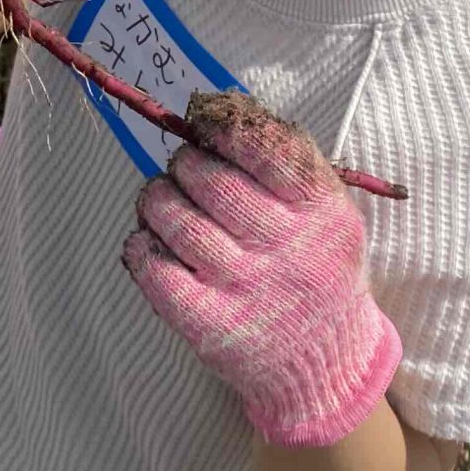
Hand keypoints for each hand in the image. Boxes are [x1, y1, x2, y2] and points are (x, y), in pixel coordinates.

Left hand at [122, 94, 401, 449]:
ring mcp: (247, 289)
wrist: (327, 364)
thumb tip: (215, 106)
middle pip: (211, 181)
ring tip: (163, 202)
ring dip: (157, 199)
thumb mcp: (328, 212)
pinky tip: (149, 244)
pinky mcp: (212, 327)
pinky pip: (155, 271)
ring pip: (176, 219)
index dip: (222, 127)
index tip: (203, 125)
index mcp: (321, 210)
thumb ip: (285, 160)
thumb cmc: (317, 268)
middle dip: (186, 165)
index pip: (265, 148)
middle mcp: (287, 247)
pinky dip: (141, 248)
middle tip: (184, 171)